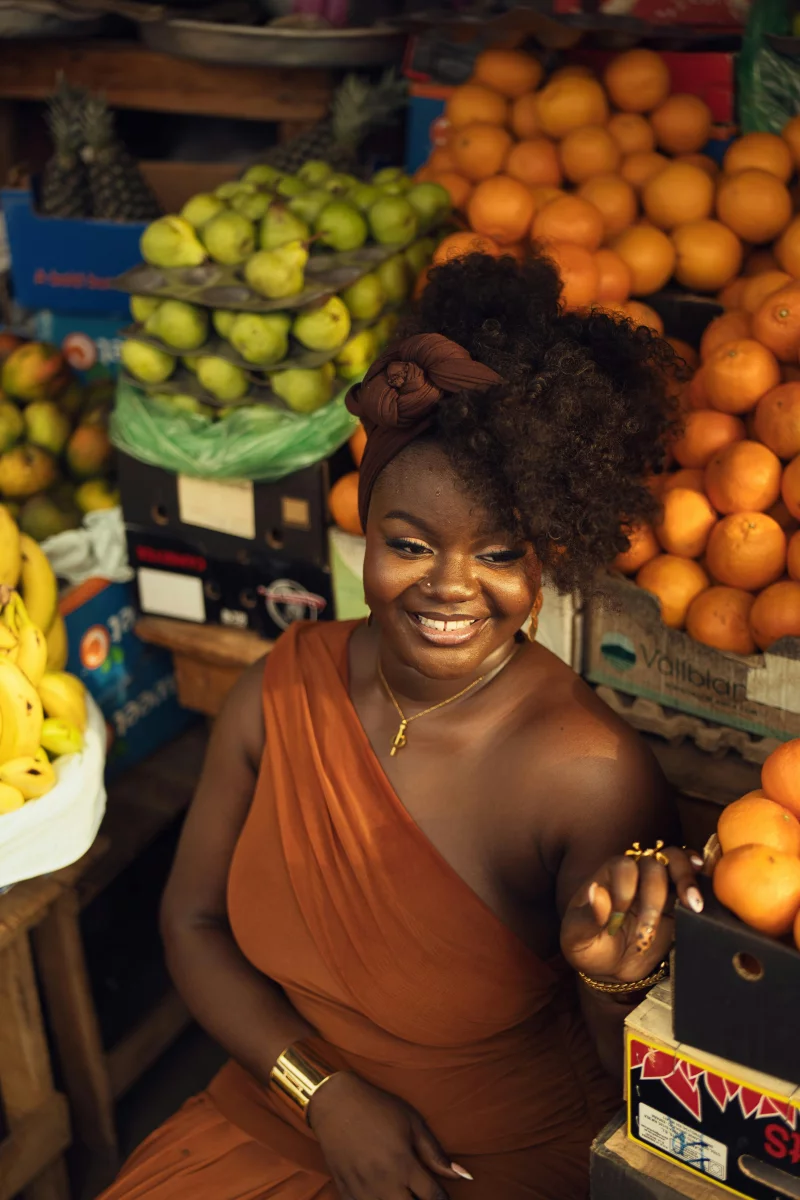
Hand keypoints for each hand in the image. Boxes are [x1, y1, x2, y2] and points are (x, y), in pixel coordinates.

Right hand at [308, 1072, 469, 1199]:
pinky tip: (385, 1195)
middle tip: (423, 1194)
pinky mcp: (346, 1193)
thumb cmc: (378, 1108)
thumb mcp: (412, 1123)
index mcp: (404, 1164)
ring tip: (404, 1193)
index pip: (434, 1198)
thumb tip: (464, 1175)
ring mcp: (363, 1191)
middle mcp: (384, 1183)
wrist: (335, 1103)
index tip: (444, 1197)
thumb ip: (436, 1153)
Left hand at [559, 845, 702, 984]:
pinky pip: (694, 881)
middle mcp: (635, 874)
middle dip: (654, 898)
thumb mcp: (577, 938)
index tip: (618, 918)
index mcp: (608, 877)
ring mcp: (659, 885)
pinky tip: (706, 895)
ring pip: (676, 862)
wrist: (611, 967)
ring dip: (686, 879)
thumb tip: (596, 893)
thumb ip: (586, 918)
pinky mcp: (678, 902)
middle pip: (653, 864)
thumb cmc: (589, 947)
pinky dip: (701, 882)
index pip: (623, 867)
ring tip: (693, 904)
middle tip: (649, 928)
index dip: (625, 890)